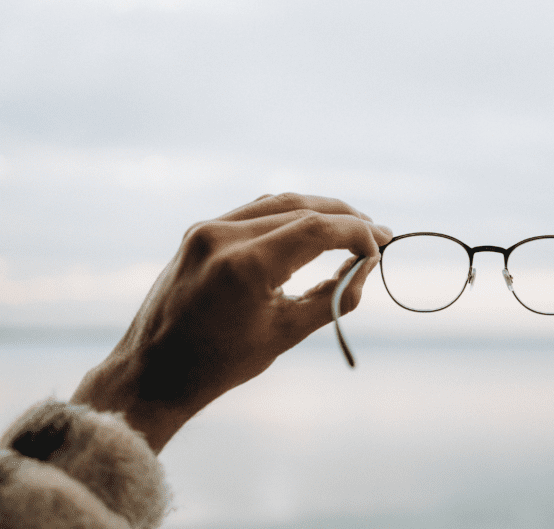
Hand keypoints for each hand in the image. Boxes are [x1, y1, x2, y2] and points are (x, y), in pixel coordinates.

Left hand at [71, 193, 391, 451]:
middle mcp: (221, 236)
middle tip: (377, 234)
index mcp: (244, 266)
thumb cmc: (220, 363)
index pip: (317, 228)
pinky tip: (313, 227)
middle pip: (302, 207)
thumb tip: (367, 267)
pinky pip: (256, 210)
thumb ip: (334, 297)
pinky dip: (290, 213)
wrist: (152, 372)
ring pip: (280, 202)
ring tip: (352, 228)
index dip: (357, 233)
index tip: (382, 245)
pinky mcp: (199, 231)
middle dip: (346, 219)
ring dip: (321, 211)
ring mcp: (206, 229)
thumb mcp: (286, 334)